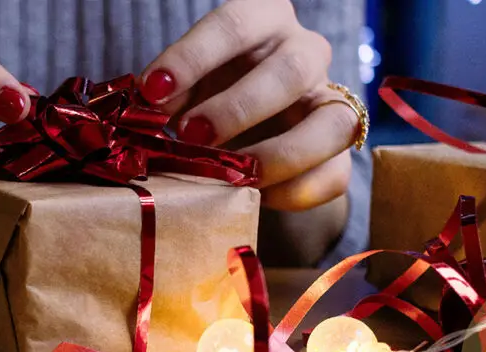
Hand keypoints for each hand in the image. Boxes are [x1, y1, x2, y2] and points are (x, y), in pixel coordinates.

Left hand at [139, 0, 359, 211]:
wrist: (249, 131)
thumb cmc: (210, 95)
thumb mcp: (187, 86)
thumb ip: (170, 95)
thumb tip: (146, 112)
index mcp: (264, 21)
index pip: (235, 24)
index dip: (192, 57)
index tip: (153, 90)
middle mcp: (306, 53)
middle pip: (290, 70)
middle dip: (237, 108)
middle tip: (191, 136)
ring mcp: (330, 101)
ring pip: (333, 122)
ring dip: (278, 154)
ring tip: (232, 175)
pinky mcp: (339, 152)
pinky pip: (335, 173)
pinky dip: (294, 191)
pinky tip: (254, 196)